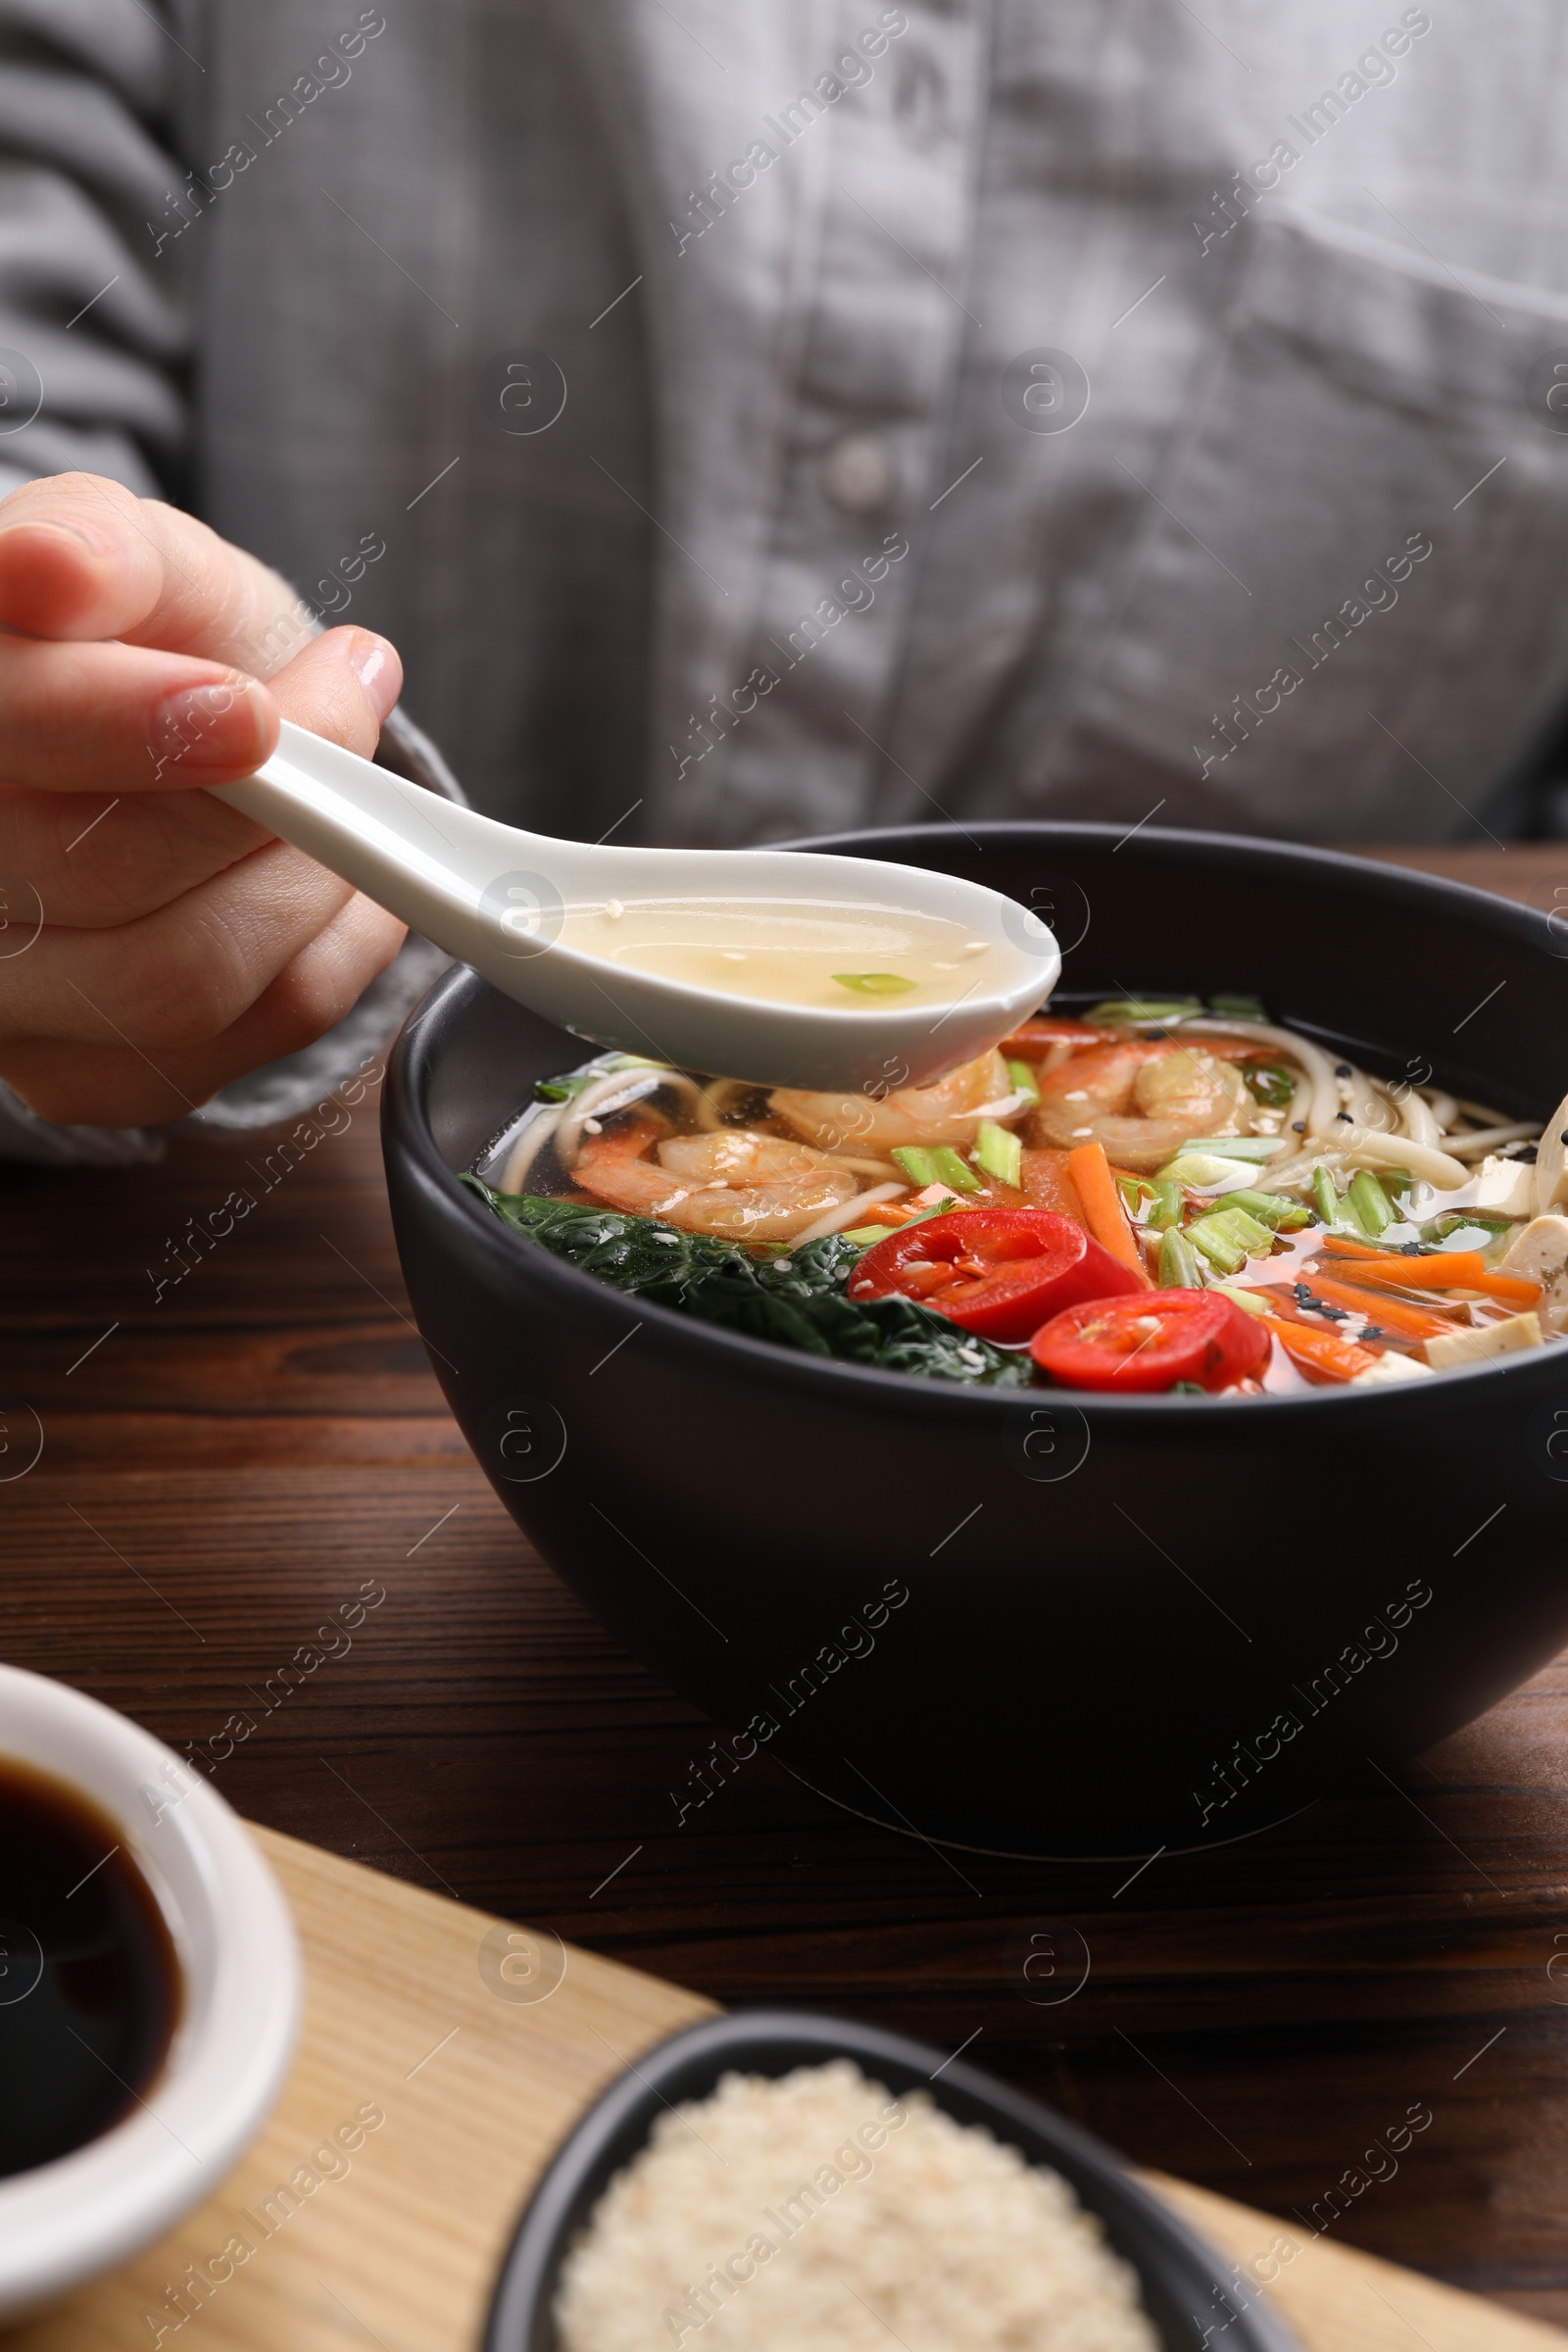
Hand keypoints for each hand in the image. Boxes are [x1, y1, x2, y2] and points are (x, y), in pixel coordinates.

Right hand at [0, 470, 407, 1125]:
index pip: (1, 736)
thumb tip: (52, 571)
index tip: (249, 707)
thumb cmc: (139, 639)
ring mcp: (2, 994)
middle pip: (99, 873)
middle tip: (347, 693)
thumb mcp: (130, 558)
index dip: (124, 729)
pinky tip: (335, 879)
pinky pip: (236, 1041)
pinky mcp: (77, 1075)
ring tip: (348, 790)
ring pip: (178, 981)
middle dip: (266, 796)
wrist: (164, 730)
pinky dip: (327, 954)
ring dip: (309, 880)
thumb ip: (99, 551)